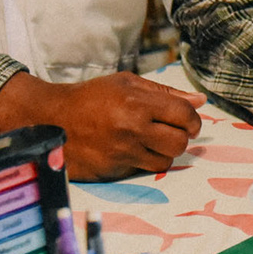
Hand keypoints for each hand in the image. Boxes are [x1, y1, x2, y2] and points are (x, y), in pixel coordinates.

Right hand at [0, 71, 203, 179]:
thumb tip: (200, 100)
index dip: (192, 120)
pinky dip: (145, 162)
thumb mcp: (127, 83)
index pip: (185, 115)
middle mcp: (132, 128)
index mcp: (137, 102)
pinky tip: (133, 151)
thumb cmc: (93, 97)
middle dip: (181, 137)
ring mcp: (122, 151)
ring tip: (150, 141)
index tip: (187, 121)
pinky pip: (144, 170)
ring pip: (166, 161)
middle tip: (170, 132)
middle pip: (180, 142)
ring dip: (164, 152)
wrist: (52, 119)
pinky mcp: (112, 170)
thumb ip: (165, 93)